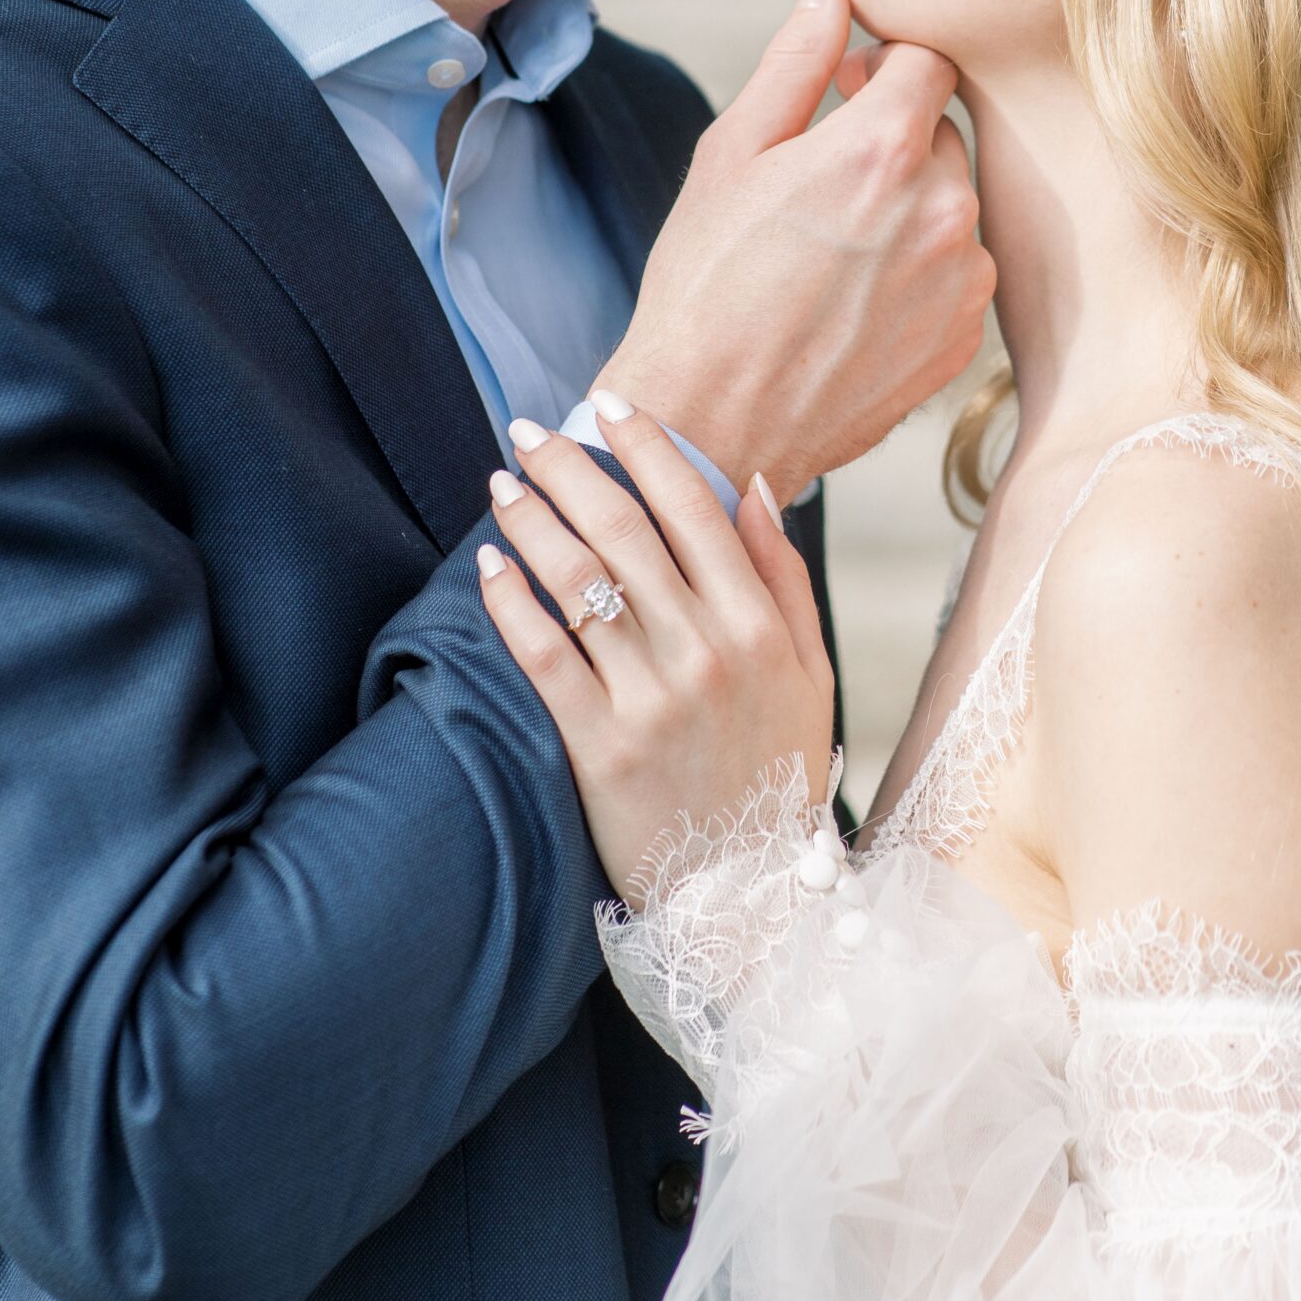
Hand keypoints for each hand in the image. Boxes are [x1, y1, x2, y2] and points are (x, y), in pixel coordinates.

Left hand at [474, 404, 834, 903]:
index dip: (646, 448)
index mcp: (759, 626)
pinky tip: (489, 566)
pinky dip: (512, 603)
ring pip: (579, 583)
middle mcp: (706, 652)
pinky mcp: (600, 747)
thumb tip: (751, 486)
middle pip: (624, 532)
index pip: (693, 509)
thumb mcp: (811, 673)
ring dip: (532, 521)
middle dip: (570, 469)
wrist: (753, 895)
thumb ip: (783, 576)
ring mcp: (651, 699)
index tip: (608, 406)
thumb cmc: (777, 775)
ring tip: (503, 484)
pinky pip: (545, 656)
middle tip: (528, 432)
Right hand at [599, 0, 994, 497]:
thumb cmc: (703, 284)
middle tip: (822, 180)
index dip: (884, 64)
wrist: (710, 421)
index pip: (928, 58)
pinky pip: (957, 274)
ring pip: (952, 206)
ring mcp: (962, 280)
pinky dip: (918, 273)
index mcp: (884, 147)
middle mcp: (943, 209)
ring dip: (909, 209)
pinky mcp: (963, 337)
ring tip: (832, 253)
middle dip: (894, 139)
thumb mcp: (733, 153)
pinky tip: (854, 300)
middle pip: (944, 133)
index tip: (845, 88)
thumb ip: (797, 59)